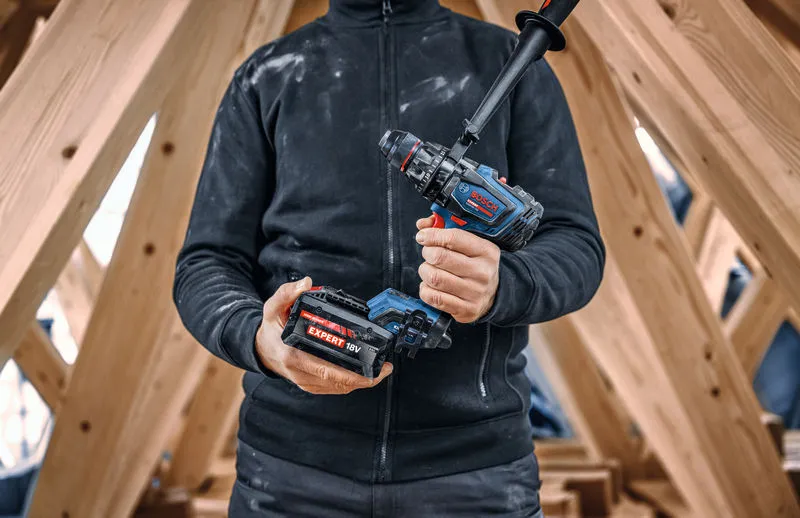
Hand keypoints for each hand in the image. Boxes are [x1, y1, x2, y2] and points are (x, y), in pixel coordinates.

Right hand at [255, 277, 392, 393]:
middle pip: (339, 383)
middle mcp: (300, 373)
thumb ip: (288, 293)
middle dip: (366, 379)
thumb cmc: (271, 329)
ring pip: (338, 388)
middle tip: (385, 369)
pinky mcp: (310, 386)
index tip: (373, 369)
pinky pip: (333, 388)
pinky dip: (350, 383)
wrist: (260, 349)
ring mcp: (305, 382)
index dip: (353, 374)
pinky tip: (362, 374)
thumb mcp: (273, 307)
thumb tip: (305, 283)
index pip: (328, 371)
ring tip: (378, 371)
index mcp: (293, 356)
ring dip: (360, 382)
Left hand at [415, 216, 499, 322]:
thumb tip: (423, 224)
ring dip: (425, 271)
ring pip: (434, 277)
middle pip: (440, 257)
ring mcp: (474, 293)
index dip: (433, 235)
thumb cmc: (477, 265)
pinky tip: (432, 286)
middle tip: (428, 253)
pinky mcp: (465, 309)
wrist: (495, 295)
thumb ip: (447, 230)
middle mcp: (482, 272)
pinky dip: (425, 289)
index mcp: (486, 251)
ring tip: (430, 269)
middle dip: (427, 252)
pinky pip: (433, 297)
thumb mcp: (471, 244)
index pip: (453, 238)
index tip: (423, 235)